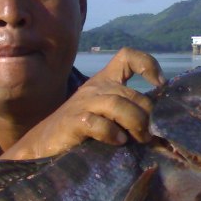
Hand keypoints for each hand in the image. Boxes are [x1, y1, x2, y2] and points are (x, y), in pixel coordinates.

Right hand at [2, 47, 165, 159]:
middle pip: (131, 93)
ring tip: (139, 139)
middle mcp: (95, 88)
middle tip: (150, 135)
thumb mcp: (104, 114)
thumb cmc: (78, 130)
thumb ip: (127, 114)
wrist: (41, 143)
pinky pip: (99, 124)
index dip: (148, 65)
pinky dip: (112, 133)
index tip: (159, 85)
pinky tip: (117, 142)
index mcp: (103, 81)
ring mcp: (83, 104)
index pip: (127, 57)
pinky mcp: (74, 123)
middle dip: (147, 115)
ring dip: (135, 123)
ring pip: (119, 104)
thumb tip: (158, 129)